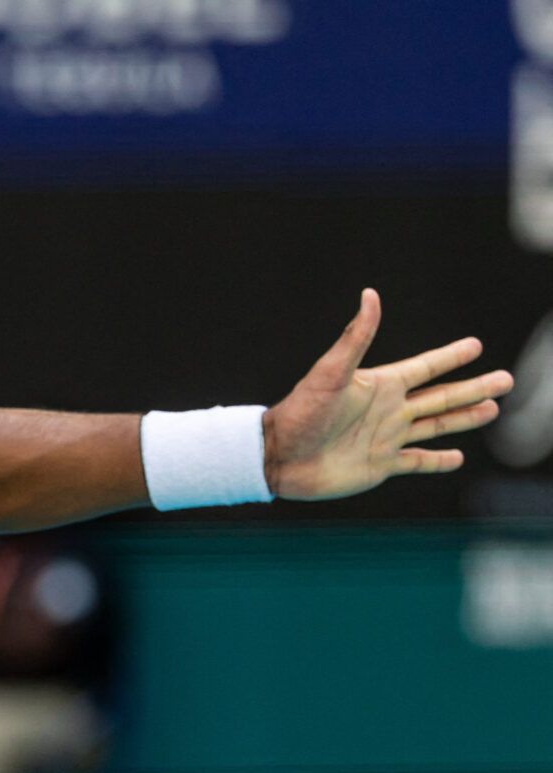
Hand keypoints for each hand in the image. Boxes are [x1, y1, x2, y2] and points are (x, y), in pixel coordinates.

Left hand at [262, 289, 513, 500]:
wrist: (278, 458)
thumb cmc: (300, 413)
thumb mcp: (329, 373)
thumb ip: (355, 339)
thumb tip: (370, 296)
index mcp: (380, 386)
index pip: (425, 367)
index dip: (450, 357)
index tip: (475, 346)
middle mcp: (388, 410)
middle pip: (441, 397)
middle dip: (473, 388)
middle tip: (506, 380)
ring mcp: (386, 438)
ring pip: (437, 426)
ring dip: (464, 417)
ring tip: (492, 409)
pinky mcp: (381, 465)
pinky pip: (417, 462)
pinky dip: (438, 460)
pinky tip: (457, 457)